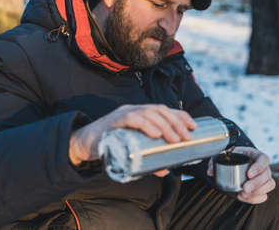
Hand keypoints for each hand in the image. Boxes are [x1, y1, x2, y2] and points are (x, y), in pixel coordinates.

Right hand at [69, 104, 196, 176]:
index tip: (193, 126)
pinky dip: (145, 125)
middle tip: (186, 138)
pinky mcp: (113, 121)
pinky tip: (155, 133)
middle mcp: (134, 109)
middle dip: (176, 122)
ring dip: (164, 125)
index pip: (164, 109)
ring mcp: (123, 113)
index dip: (180, 116)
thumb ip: (148, 157)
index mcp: (141, 113)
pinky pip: (131, 119)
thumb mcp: (133, 149)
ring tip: (174, 139)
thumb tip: (165, 169)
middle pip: (159, 110)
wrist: (85, 143)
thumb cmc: (111, 144)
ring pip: (148, 113)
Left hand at [207, 146, 274, 203]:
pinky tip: (246, 198)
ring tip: (244, 194)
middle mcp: (262, 166)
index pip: (263, 159)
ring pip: (269, 184)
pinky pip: (264, 195)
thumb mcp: (222, 156)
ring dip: (258, 191)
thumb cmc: (230, 158)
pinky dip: (256, 198)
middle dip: (257, 183)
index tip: (249, 173)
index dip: (259, 167)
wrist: (232, 166)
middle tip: (245, 188)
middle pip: (267, 174)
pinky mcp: (262, 188)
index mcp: (255, 155)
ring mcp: (264, 178)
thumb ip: (215, 162)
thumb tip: (210, 171)